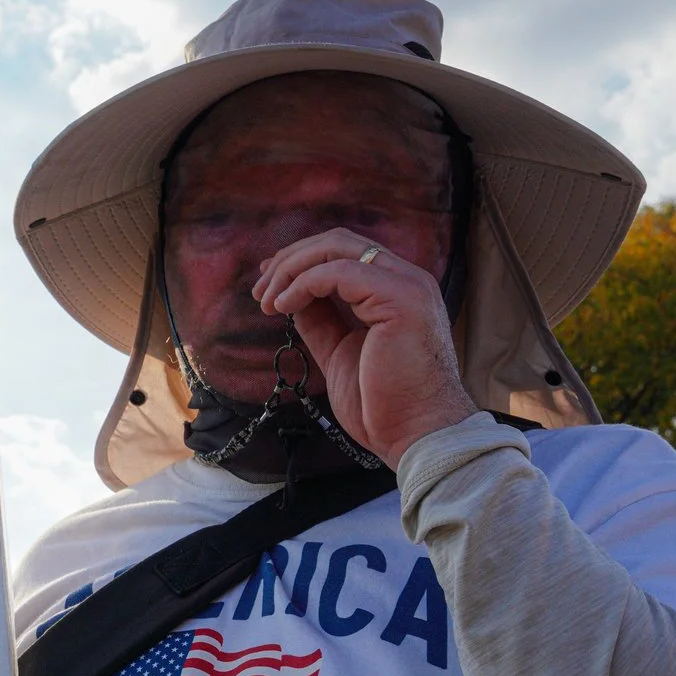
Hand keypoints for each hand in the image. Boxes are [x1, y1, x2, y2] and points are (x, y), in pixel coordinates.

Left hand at [251, 228, 477, 464]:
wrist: (415, 434)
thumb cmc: (383, 403)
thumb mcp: (339, 350)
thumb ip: (321, 319)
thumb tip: (292, 297)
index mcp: (397, 289)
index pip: (344, 253)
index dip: (300, 262)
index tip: (268, 285)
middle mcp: (407, 278)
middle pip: (337, 242)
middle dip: (290, 261)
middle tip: (260, 292)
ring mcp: (407, 284)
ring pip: (336, 248)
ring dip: (291, 270)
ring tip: (267, 302)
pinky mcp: (400, 298)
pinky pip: (338, 273)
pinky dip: (303, 284)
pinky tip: (284, 307)